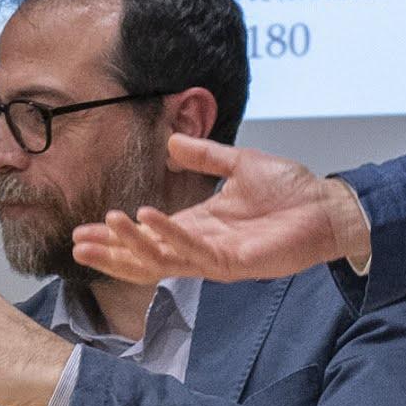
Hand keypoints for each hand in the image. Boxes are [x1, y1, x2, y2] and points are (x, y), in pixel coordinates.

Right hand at [75, 136, 367, 287]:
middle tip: (77, 243)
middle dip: (112, 251)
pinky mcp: (234, 263)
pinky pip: (192, 251)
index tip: (87, 229)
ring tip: (106, 224)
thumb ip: (204, 156)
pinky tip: (146, 217)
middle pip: (146, 256)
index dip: (118, 235)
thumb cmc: (292, 191)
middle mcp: (202, 246)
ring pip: (162, 259)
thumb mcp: (239, 163)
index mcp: (200, 225)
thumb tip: (171, 143)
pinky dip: (167, 234)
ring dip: (131, 244)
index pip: (148, 236)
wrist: (327, 205)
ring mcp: (217, 258)